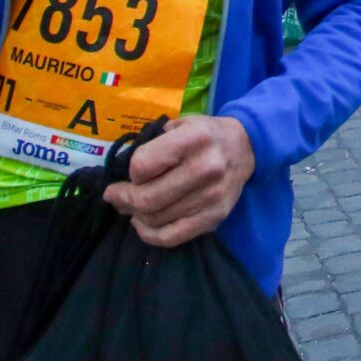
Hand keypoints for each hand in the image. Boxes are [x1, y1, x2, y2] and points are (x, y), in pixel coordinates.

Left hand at [104, 115, 256, 247]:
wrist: (246, 148)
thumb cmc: (205, 134)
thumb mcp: (181, 124)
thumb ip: (153, 143)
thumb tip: (123, 172)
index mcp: (193, 139)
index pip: (142, 166)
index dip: (131, 172)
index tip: (131, 172)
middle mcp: (205, 168)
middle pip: (147, 198)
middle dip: (123, 199)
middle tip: (115, 196)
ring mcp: (211, 197)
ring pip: (155, 219)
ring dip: (135, 215)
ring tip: (130, 207)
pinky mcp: (214, 218)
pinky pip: (172, 237)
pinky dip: (150, 235)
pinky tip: (142, 225)